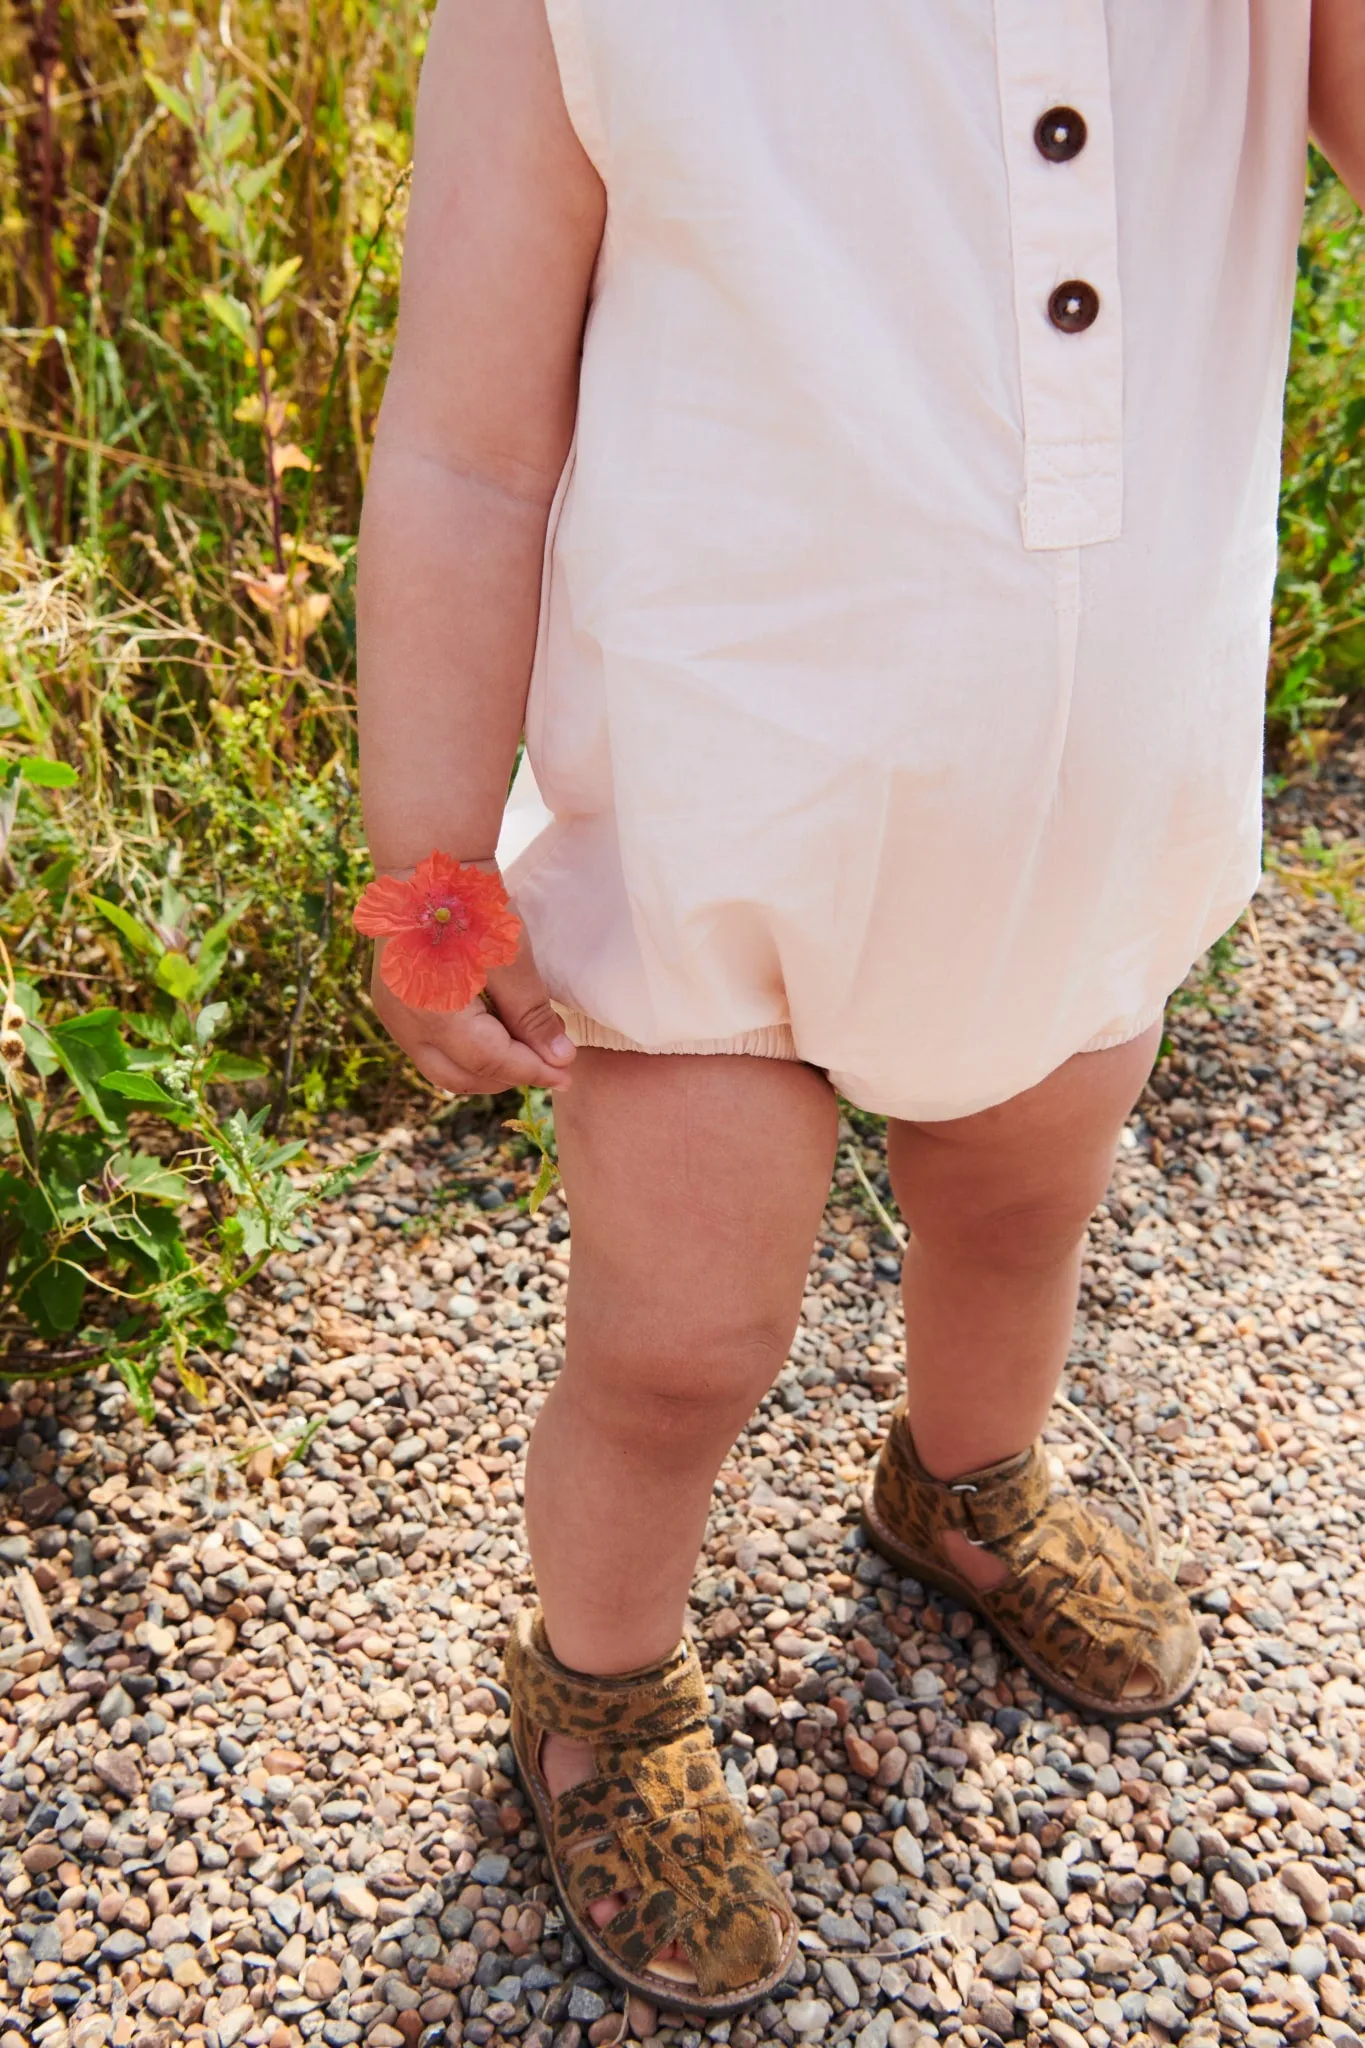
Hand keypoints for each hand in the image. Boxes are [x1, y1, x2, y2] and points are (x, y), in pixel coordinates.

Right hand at [370, 920, 576, 1097]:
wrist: (428, 869)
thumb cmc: (473, 908)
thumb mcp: (511, 961)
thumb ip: (532, 1017)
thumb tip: (559, 1060)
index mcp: (435, 1013)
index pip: (492, 1063)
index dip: (533, 1072)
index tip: (566, 1073)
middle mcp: (406, 1023)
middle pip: (462, 1077)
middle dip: (507, 1077)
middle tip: (547, 1066)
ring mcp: (393, 1016)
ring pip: (442, 1067)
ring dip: (484, 1069)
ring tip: (522, 1053)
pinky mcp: (393, 1005)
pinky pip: (429, 1047)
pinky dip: (463, 1052)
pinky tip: (492, 1035)